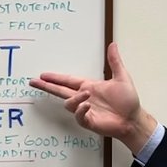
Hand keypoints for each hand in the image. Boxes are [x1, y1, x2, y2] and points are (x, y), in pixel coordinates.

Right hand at [30, 42, 156, 150]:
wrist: (133, 119)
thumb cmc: (128, 101)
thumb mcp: (122, 77)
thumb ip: (115, 61)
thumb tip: (113, 44)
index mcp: (89, 86)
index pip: (67, 80)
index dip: (55, 78)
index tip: (43, 75)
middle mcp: (84, 97)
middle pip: (60, 91)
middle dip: (46, 86)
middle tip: (33, 82)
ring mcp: (85, 110)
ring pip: (69, 103)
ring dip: (74, 98)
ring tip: (86, 95)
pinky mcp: (88, 121)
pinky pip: (78, 116)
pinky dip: (80, 109)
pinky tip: (87, 105)